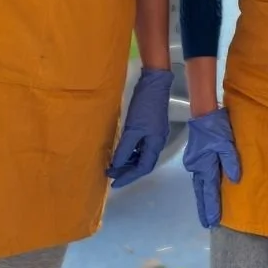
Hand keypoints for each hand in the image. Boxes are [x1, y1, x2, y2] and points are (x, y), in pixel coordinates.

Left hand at [107, 67, 172, 187]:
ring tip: (113, 165)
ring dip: (128, 161)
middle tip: (110, 175)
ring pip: (141, 154)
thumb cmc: (144, 107)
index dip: (128, 177)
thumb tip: (116, 166)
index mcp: (156, 144)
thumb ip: (125, 149)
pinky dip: (130, 151)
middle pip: (143, 163)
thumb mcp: (132, 129)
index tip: (114, 183)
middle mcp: (157, 142)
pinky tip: (121, 151)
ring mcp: (154, 134)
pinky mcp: (150, 127)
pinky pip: (140, 145)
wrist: (154, 84)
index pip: (143, 168)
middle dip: (127, 171)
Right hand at [182, 107, 241, 229]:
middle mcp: (196, 167)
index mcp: (204, 165)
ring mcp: (194, 163)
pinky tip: (205, 192)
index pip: (210, 191)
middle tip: (206, 224)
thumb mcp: (226, 143)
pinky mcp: (195, 158)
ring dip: (202, 199)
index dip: (212, 207)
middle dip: (204, 208)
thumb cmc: (216, 127)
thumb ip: (231, 161)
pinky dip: (201, 188)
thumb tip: (235, 180)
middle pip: (200, 192)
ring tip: (205, 213)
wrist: (203, 113)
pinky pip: (199, 178)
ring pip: (198, 186)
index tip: (212, 222)